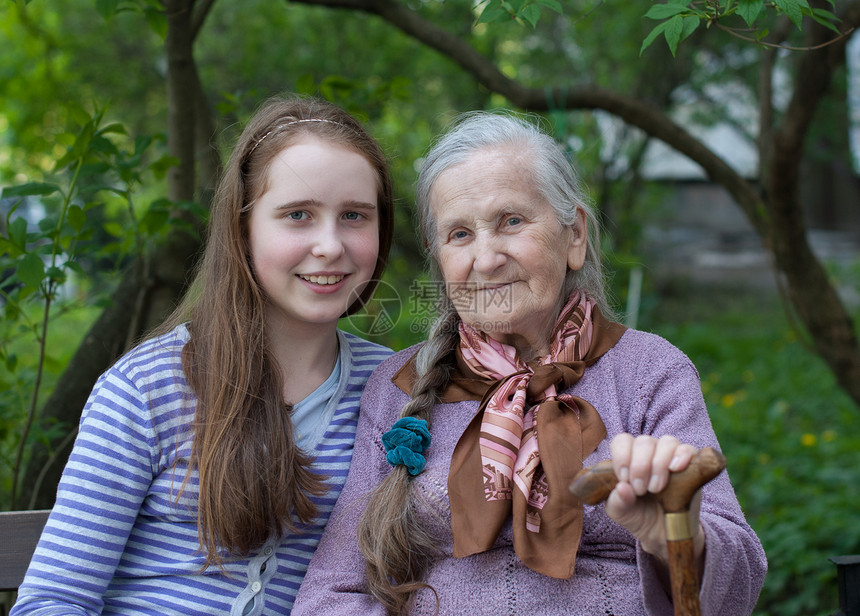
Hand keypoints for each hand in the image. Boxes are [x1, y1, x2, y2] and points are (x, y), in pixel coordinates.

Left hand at [604, 433, 703, 564]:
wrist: (663, 533)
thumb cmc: (638, 515)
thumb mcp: (621, 512)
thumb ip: (617, 501)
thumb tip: (622, 487)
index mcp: (628, 457)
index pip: (622, 441)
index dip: (621, 456)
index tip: (624, 479)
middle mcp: (649, 452)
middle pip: (644, 441)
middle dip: (640, 466)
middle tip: (641, 490)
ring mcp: (670, 456)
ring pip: (667, 442)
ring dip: (659, 464)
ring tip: (656, 489)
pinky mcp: (691, 465)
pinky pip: (688, 449)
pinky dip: (682, 456)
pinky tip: (675, 469)